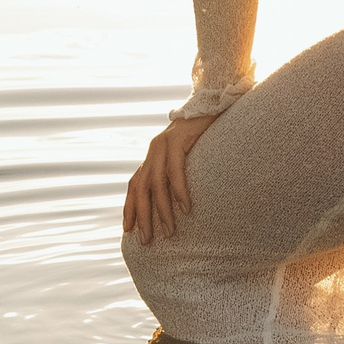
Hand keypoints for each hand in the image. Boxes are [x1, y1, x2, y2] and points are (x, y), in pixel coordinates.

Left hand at [124, 114, 216, 243]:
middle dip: (143, 216)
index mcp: (154, 155)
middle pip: (141, 188)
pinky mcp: (178, 138)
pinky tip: (186, 208)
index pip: (135, 184)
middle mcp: (154, 150)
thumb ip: (177, 172)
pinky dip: (179, 191)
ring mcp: (164, 143)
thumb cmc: (205, 134)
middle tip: (146, 241)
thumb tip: (178, 201)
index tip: (128, 230)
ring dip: (163, 210)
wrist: (215, 103)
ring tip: (170, 232)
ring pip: (156, 182)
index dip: (130, 207)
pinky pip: (175, 169)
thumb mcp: (187, 156)